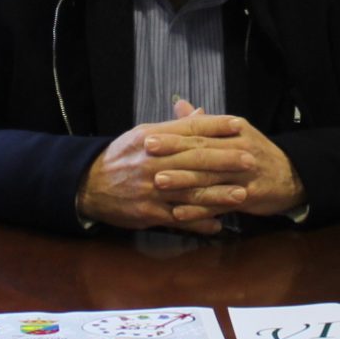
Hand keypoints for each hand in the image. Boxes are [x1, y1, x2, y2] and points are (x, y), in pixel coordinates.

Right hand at [76, 114, 227, 234]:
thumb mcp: (143, 134)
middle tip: (251, 159)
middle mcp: (152, 162)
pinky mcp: (148, 213)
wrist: (88, 185)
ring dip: (218, 195)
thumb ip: (175, 127)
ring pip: (190, 192)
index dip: (216, 126)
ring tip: (242, 194)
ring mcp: (150, 190)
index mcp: (151, 139)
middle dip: (225, 160)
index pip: (189, 129)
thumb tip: (203, 113)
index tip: (240, 125)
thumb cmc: (122, 157)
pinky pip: (178, 219)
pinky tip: (218, 225)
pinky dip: (199, 223)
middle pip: (194, 159)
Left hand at [139, 109, 303, 218]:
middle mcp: (241, 149)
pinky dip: (199, 210)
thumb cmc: (256, 153)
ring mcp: (246, 175)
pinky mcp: (250, 197)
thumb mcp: (235, 132)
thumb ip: (205, 123)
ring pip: (210, 178)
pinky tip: (179, 213)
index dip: (174, 136)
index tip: (148, 138)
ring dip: (183, 181)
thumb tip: (180, 105)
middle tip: (147, 157)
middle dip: (173, 155)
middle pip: (203, 152)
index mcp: (235, 130)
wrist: (292, 176)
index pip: (200, 131)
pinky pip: (219, 203)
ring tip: (158, 183)